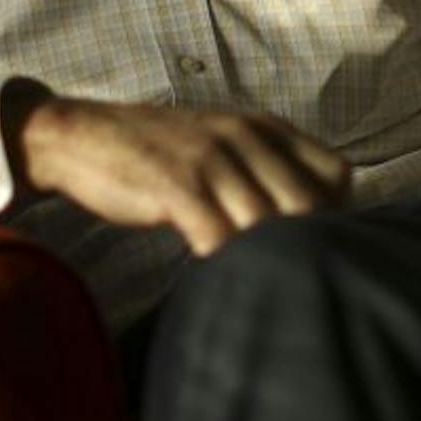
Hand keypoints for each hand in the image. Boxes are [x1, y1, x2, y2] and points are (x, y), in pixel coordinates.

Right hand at [11, 91, 350, 254]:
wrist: (82, 137)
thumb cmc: (160, 153)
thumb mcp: (223, 145)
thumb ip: (265, 170)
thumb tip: (311, 223)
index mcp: (264, 128)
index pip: (336, 174)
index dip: (337, 216)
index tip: (319, 248)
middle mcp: (246, 138)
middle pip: (308, 205)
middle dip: (308, 248)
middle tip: (297, 283)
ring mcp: (211, 160)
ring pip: (268, 224)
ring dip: (268, 263)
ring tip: (264, 293)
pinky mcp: (177, 185)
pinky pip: (219, 236)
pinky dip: (226, 264)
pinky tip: (220, 280)